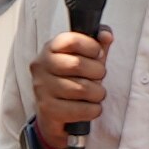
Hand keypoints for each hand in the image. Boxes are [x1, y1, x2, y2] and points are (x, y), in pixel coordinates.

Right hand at [28, 28, 110, 148]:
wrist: (54, 113)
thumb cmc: (72, 81)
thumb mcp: (85, 59)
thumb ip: (97, 45)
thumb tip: (106, 35)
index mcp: (50, 49)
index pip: (72, 40)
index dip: (92, 47)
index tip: (98, 55)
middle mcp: (41, 67)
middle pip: (77, 64)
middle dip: (98, 72)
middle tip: (99, 78)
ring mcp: (42, 88)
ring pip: (81, 89)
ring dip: (98, 93)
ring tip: (97, 94)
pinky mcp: (47, 109)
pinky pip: (80, 109)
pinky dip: (93, 110)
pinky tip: (92, 108)